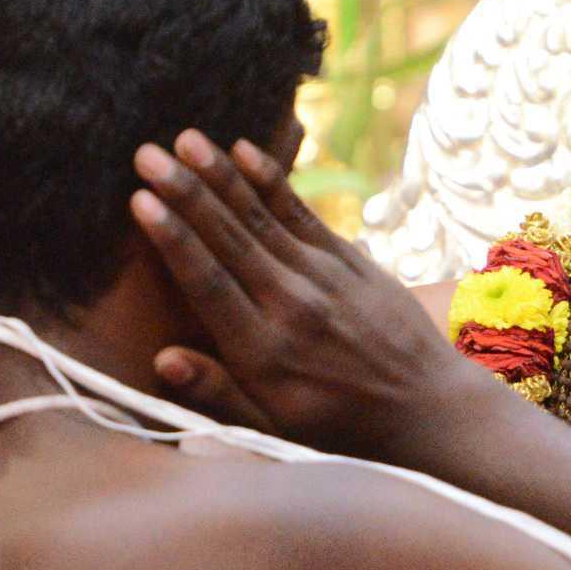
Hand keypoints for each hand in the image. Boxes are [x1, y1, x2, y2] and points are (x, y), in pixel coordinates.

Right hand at [128, 132, 469, 458]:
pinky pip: (303, 214)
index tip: (141, 201)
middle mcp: (293, 307)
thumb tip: (162, 359)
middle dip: (185, 192)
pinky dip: (273, 182)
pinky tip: (244, 151)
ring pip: (262, 218)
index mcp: (265, 352)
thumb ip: (217, 394)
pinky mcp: (352, 261)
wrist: (428, 410)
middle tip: (146, 153)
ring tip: (185, 139)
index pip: (208, 283)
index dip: (173, 240)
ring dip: (221, 175)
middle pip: (230, 239)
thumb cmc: (340, 427)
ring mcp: (326, 278)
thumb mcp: (274, 430)